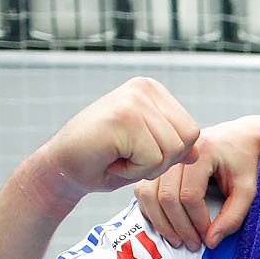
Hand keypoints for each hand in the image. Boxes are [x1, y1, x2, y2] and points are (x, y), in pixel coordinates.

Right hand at [31, 78, 199, 212]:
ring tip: (118, 155)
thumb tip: (198, 151)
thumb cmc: (104, 160)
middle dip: (161, 161)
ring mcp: (133, 100)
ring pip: (172, 151)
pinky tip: (110, 159)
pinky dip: (133, 170)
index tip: (137, 150)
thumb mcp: (147, 151)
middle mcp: (145, 88)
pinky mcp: (123, 118)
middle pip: (187, 140)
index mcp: (153, 91)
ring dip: (145, 167)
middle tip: (126, 155)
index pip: (193, 132)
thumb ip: (172, 145)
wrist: (61, 168)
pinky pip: (153, 159)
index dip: (170, 154)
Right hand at [134, 114, 259, 248]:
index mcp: (202, 151)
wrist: (241, 138)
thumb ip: (233, 216)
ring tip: (179, 241)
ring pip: (149, 195)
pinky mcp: (158, 165)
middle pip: (166, 196)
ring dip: (161, 222)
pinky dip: (151, 211)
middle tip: (192, 245)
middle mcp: (178, 153)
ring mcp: (165, 158)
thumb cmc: (247, 162)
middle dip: (179, 226)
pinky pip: (144, 191)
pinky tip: (166, 226)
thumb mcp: (249, 189)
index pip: (190, 195)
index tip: (207, 237)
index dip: (197, 221)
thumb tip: (210, 242)